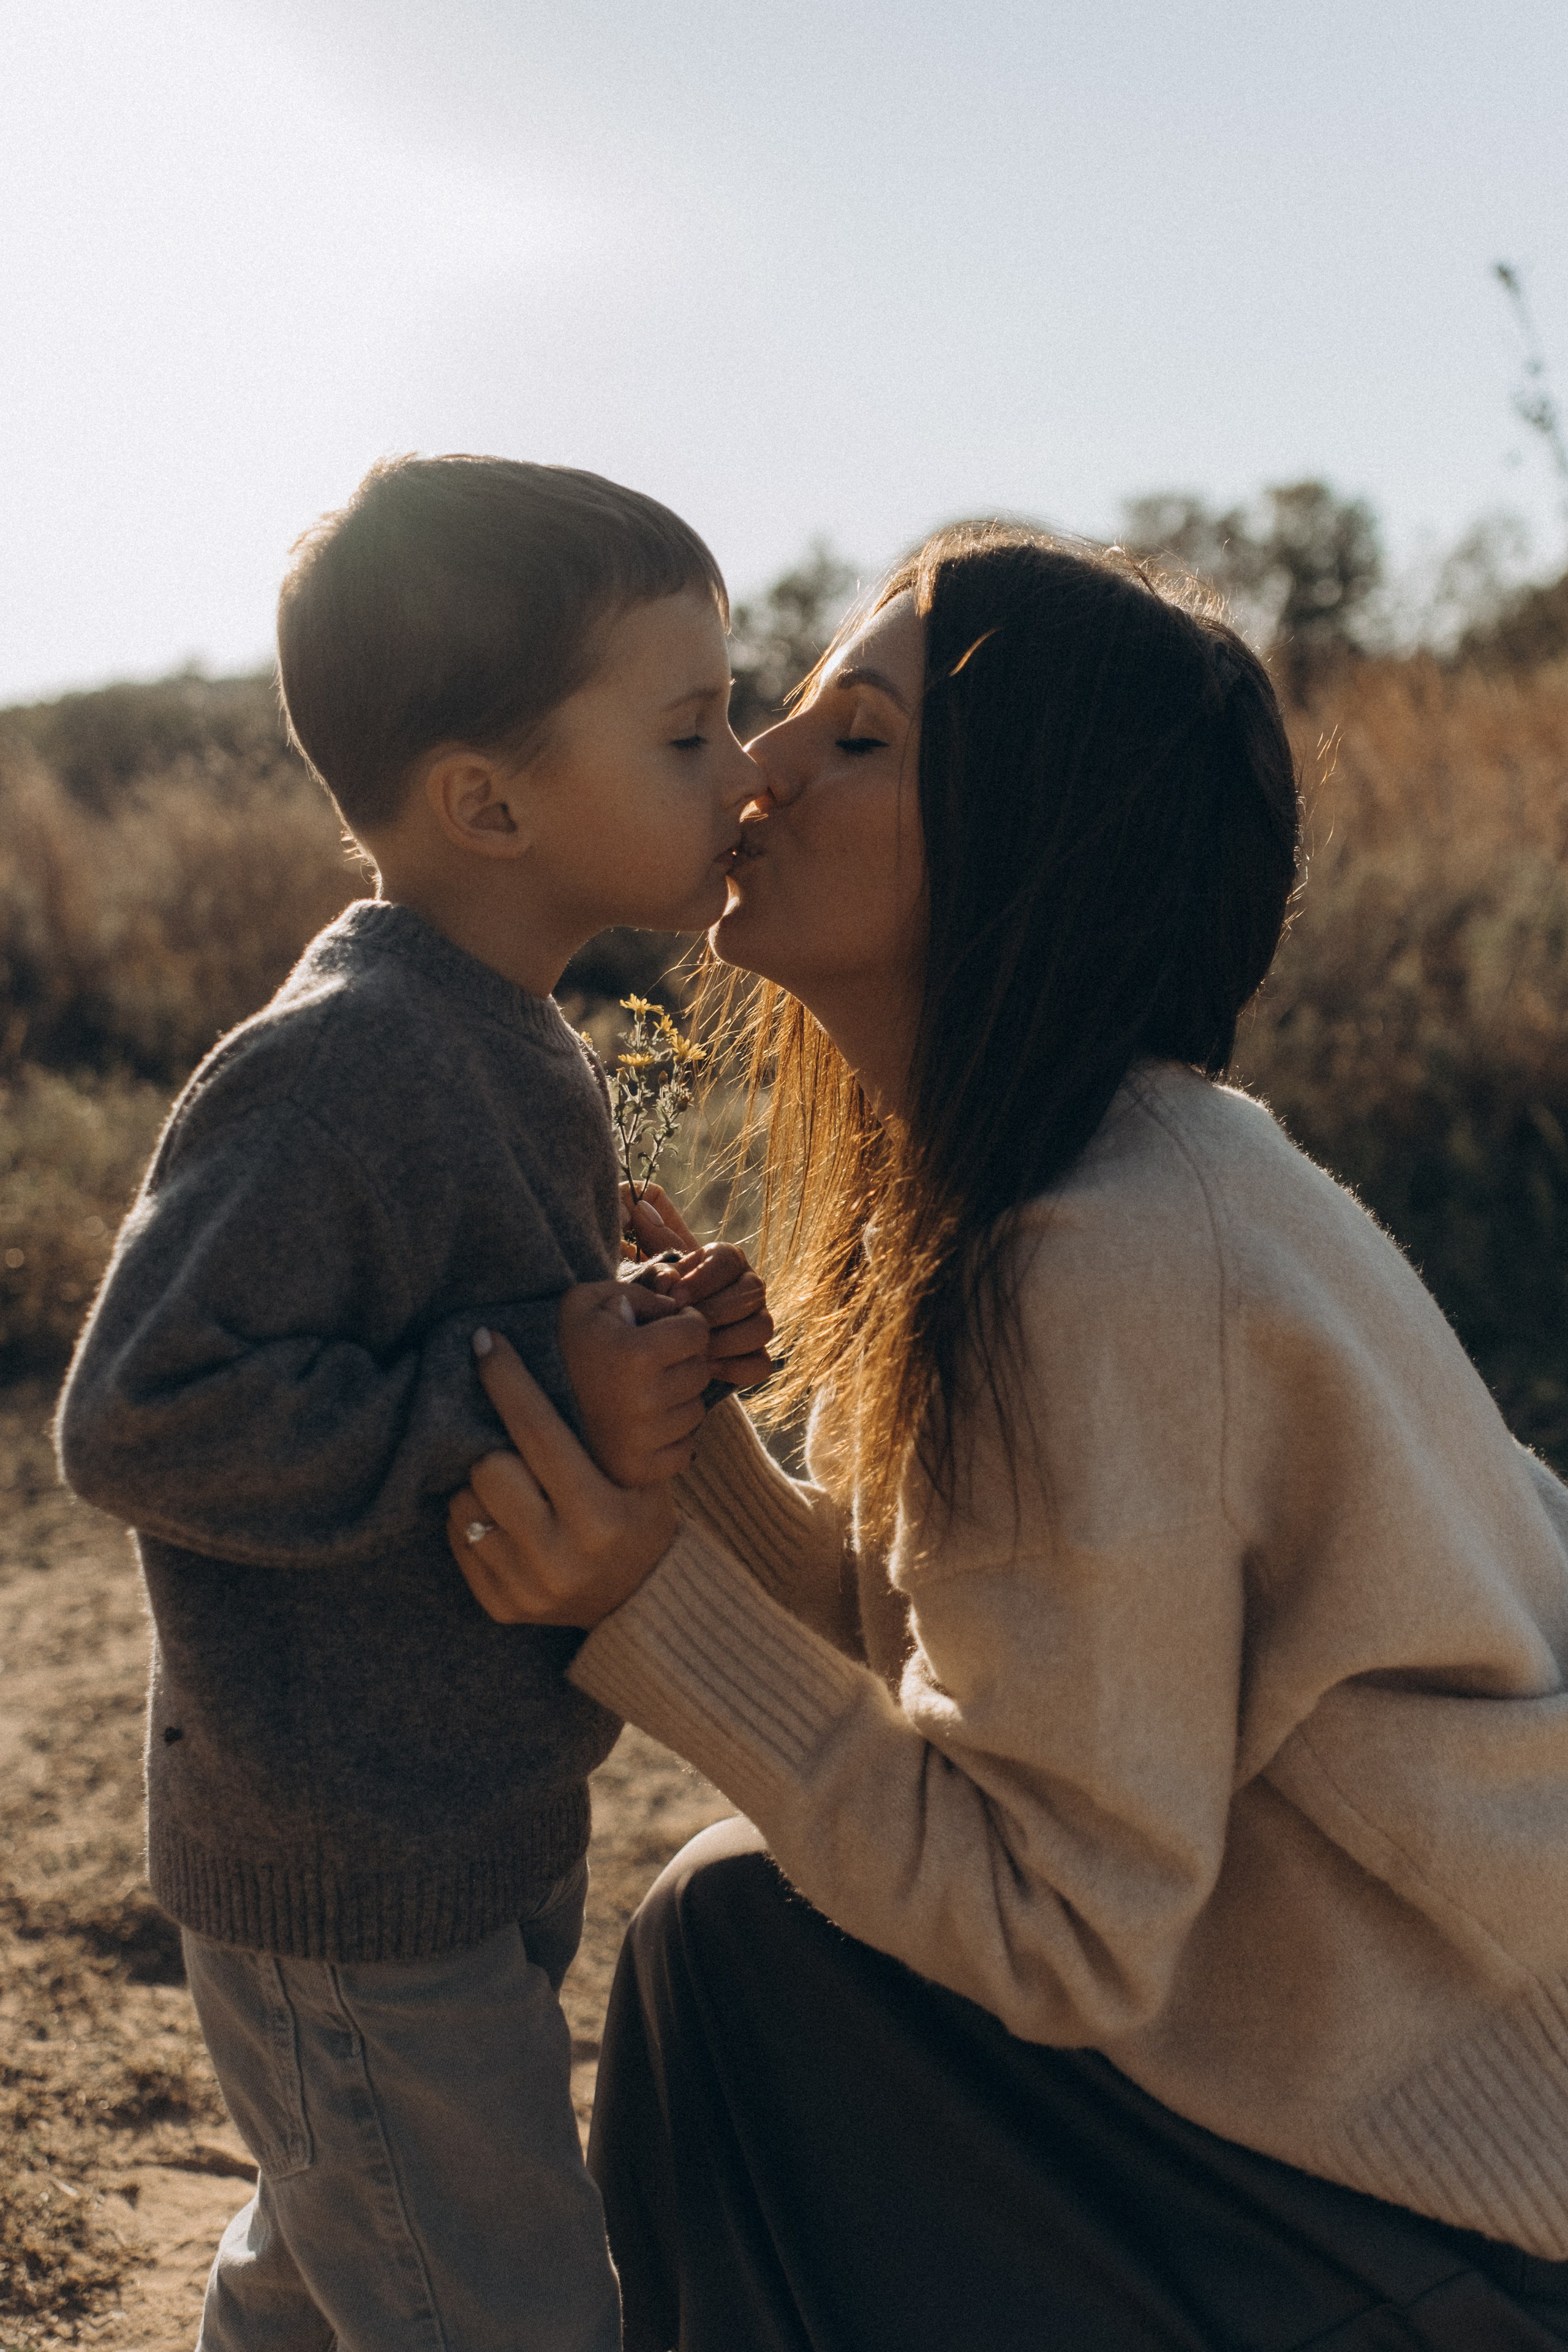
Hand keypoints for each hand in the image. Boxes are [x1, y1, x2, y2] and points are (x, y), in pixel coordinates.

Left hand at [451, 1332, 677, 1626]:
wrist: (640, 1604)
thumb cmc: (639, 1521)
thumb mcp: (642, 1478)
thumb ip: (607, 1429)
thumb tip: (582, 1342)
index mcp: (601, 1517)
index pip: (539, 1434)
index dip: (508, 1381)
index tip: (485, 1343)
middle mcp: (561, 1557)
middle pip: (489, 1469)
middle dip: (498, 1451)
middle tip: (515, 1454)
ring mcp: (526, 1587)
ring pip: (466, 1505)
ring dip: (482, 1488)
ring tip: (514, 1492)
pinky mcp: (499, 1607)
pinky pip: (459, 1540)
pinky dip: (474, 1522)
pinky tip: (505, 1523)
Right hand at [557, 1282, 711, 1486]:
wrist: (521, 1403)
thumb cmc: (562, 1345)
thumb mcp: (586, 1301)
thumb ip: (636, 1293)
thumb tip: (676, 1308)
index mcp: (634, 1354)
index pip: (698, 1333)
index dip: (684, 1324)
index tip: (666, 1329)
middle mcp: (643, 1400)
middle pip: (700, 1371)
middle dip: (682, 1361)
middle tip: (652, 1363)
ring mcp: (643, 1440)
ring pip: (695, 1411)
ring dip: (677, 1399)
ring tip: (641, 1393)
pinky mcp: (640, 1470)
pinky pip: (684, 1449)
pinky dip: (670, 1437)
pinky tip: (641, 1425)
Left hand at [619, 1187, 773, 1391]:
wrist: (660, 1334)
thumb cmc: (657, 1293)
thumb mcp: (650, 1261)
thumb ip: (647, 1234)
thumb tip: (639, 1205)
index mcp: (726, 1259)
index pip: (730, 1260)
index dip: (704, 1279)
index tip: (674, 1296)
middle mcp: (749, 1287)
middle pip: (753, 1294)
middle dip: (714, 1311)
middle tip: (682, 1325)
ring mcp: (756, 1321)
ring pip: (763, 1328)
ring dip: (726, 1341)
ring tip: (694, 1350)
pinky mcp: (755, 1355)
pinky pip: (761, 1365)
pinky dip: (737, 1368)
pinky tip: (707, 1369)